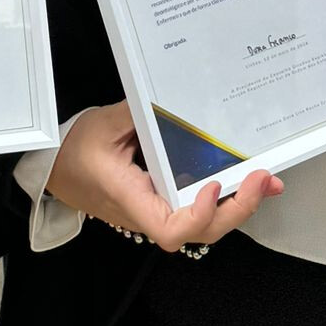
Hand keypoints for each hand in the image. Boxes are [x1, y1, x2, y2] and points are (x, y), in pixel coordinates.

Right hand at [46, 100, 282, 252]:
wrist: (57, 168)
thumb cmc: (76, 151)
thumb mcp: (104, 124)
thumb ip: (137, 111)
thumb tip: (168, 93)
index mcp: (132, 199)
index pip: (171, 229)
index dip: (198, 215)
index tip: (212, 185)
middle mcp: (150, 212)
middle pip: (201, 231)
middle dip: (237, 209)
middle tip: (263, 179)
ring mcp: (160, 210)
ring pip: (206, 224)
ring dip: (239, 205)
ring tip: (267, 181)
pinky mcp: (166, 202)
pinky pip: (200, 209)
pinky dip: (227, 197)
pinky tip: (248, 180)